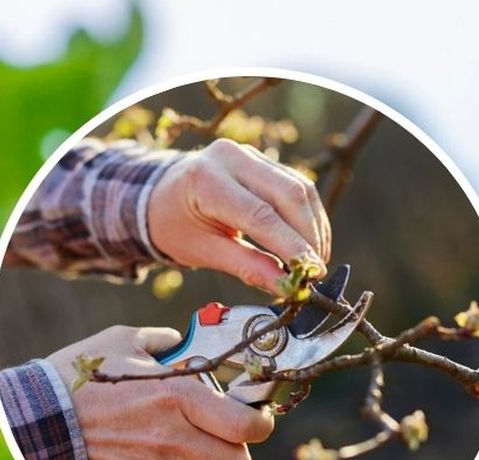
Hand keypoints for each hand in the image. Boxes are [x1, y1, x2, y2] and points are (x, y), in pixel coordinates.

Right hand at [46, 326, 275, 459]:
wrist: (34, 422)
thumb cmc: (78, 379)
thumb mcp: (122, 343)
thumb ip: (165, 343)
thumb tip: (186, 344)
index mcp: (178, 397)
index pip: (249, 426)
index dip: (258, 424)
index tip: (252, 420)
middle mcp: (174, 438)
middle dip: (233, 453)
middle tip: (216, 441)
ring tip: (183, 457)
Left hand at [147, 138, 331, 292]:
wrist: (162, 196)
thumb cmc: (178, 226)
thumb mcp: (205, 252)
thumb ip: (247, 267)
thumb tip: (288, 287)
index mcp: (205, 180)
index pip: (261, 215)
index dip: (292, 246)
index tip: (314, 274)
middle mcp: (229, 157)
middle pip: (289, 194)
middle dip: (309, 236)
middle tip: (316, 271)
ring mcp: (248, 153)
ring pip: (300, 188)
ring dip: (315, 228)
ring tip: (316, 260)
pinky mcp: (263, 159)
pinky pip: (299, 185)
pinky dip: (310, 216)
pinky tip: (311, 241)